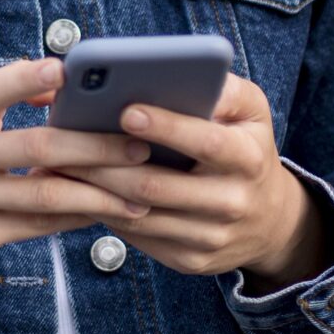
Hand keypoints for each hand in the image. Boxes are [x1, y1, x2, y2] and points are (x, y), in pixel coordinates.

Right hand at [0, 58, 152, 297]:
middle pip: (35, 146)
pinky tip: (106, 211)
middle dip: (94, 146)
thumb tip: (61, 81)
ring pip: (43, 192)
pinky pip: (36, 225)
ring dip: (98, 192)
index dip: (26, 79)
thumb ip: (2, 98)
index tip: (66, 72)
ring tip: (139, 190)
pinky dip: (76, 217)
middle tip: (139, 146)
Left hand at [52, 74, 333, 291]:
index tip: (126, 110)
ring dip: (96, 191)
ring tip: (62, 164)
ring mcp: (212, 238)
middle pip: (158, 185)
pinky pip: (140, 237)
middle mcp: (233, 202)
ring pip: (141, 215)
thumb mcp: (252, 111)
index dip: (166, 127)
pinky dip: (107, 213)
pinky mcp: (191, 261)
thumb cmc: (247, 148)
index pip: (205, 142)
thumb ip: (223, 88)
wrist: (271, 220)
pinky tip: (82, 192)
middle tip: (67, 140)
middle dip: (107, 162)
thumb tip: (176, 72)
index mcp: (248, 158)